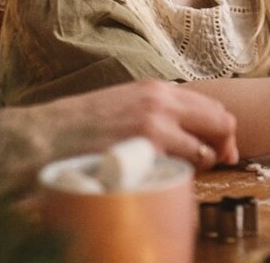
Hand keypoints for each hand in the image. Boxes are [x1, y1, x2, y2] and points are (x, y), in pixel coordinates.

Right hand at [50, 79, 238, 169]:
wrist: (45, 137)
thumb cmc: (81, 126)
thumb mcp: (126, 104)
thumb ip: (157, 111)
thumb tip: (188, 130)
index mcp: (156, 89)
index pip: (211, 106)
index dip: (222, 130)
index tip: (222, 148)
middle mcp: (161, 102)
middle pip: (220, 123)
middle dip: (224, 146)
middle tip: (221, 163)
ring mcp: (155, 127)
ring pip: (206, 150)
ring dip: (202, 165)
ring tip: (185, 173)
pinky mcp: (146, 152)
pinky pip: (183, 170)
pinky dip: (181, 178)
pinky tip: (164, 180)